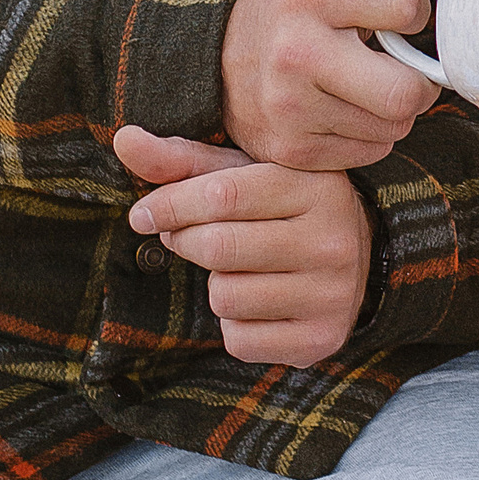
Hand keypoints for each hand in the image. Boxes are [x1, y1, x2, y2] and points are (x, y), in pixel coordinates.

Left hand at [114, 126, 372, 368]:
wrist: (355, 262)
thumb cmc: (280, 208)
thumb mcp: (242, 174)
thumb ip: (182, 159)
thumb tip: (123, 139)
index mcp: (318, 186)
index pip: (223, 194)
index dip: (170, 205)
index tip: (143, 214)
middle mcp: (333, 239)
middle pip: (218, 247)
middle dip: (187, 243)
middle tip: (190, 238)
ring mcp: (331, 293)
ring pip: (225, 296)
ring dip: (215, 286)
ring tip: (240, 270)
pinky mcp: (320, 339)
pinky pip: (239, 340)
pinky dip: (234, 325)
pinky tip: (259, 304)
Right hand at [219, 0, 441, 169]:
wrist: (213, 60)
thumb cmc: (288, 8)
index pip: (409, 6)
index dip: (416, 8)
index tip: (400, 13)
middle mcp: (295, 53)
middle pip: (406, 91)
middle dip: (419, 79)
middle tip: (404, 65)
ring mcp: (290, 108)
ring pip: (394, 125)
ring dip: (396, 108)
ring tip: (373, 85)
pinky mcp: (291, 150)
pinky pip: (370, 150)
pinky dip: (373, 133)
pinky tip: (350, 109)